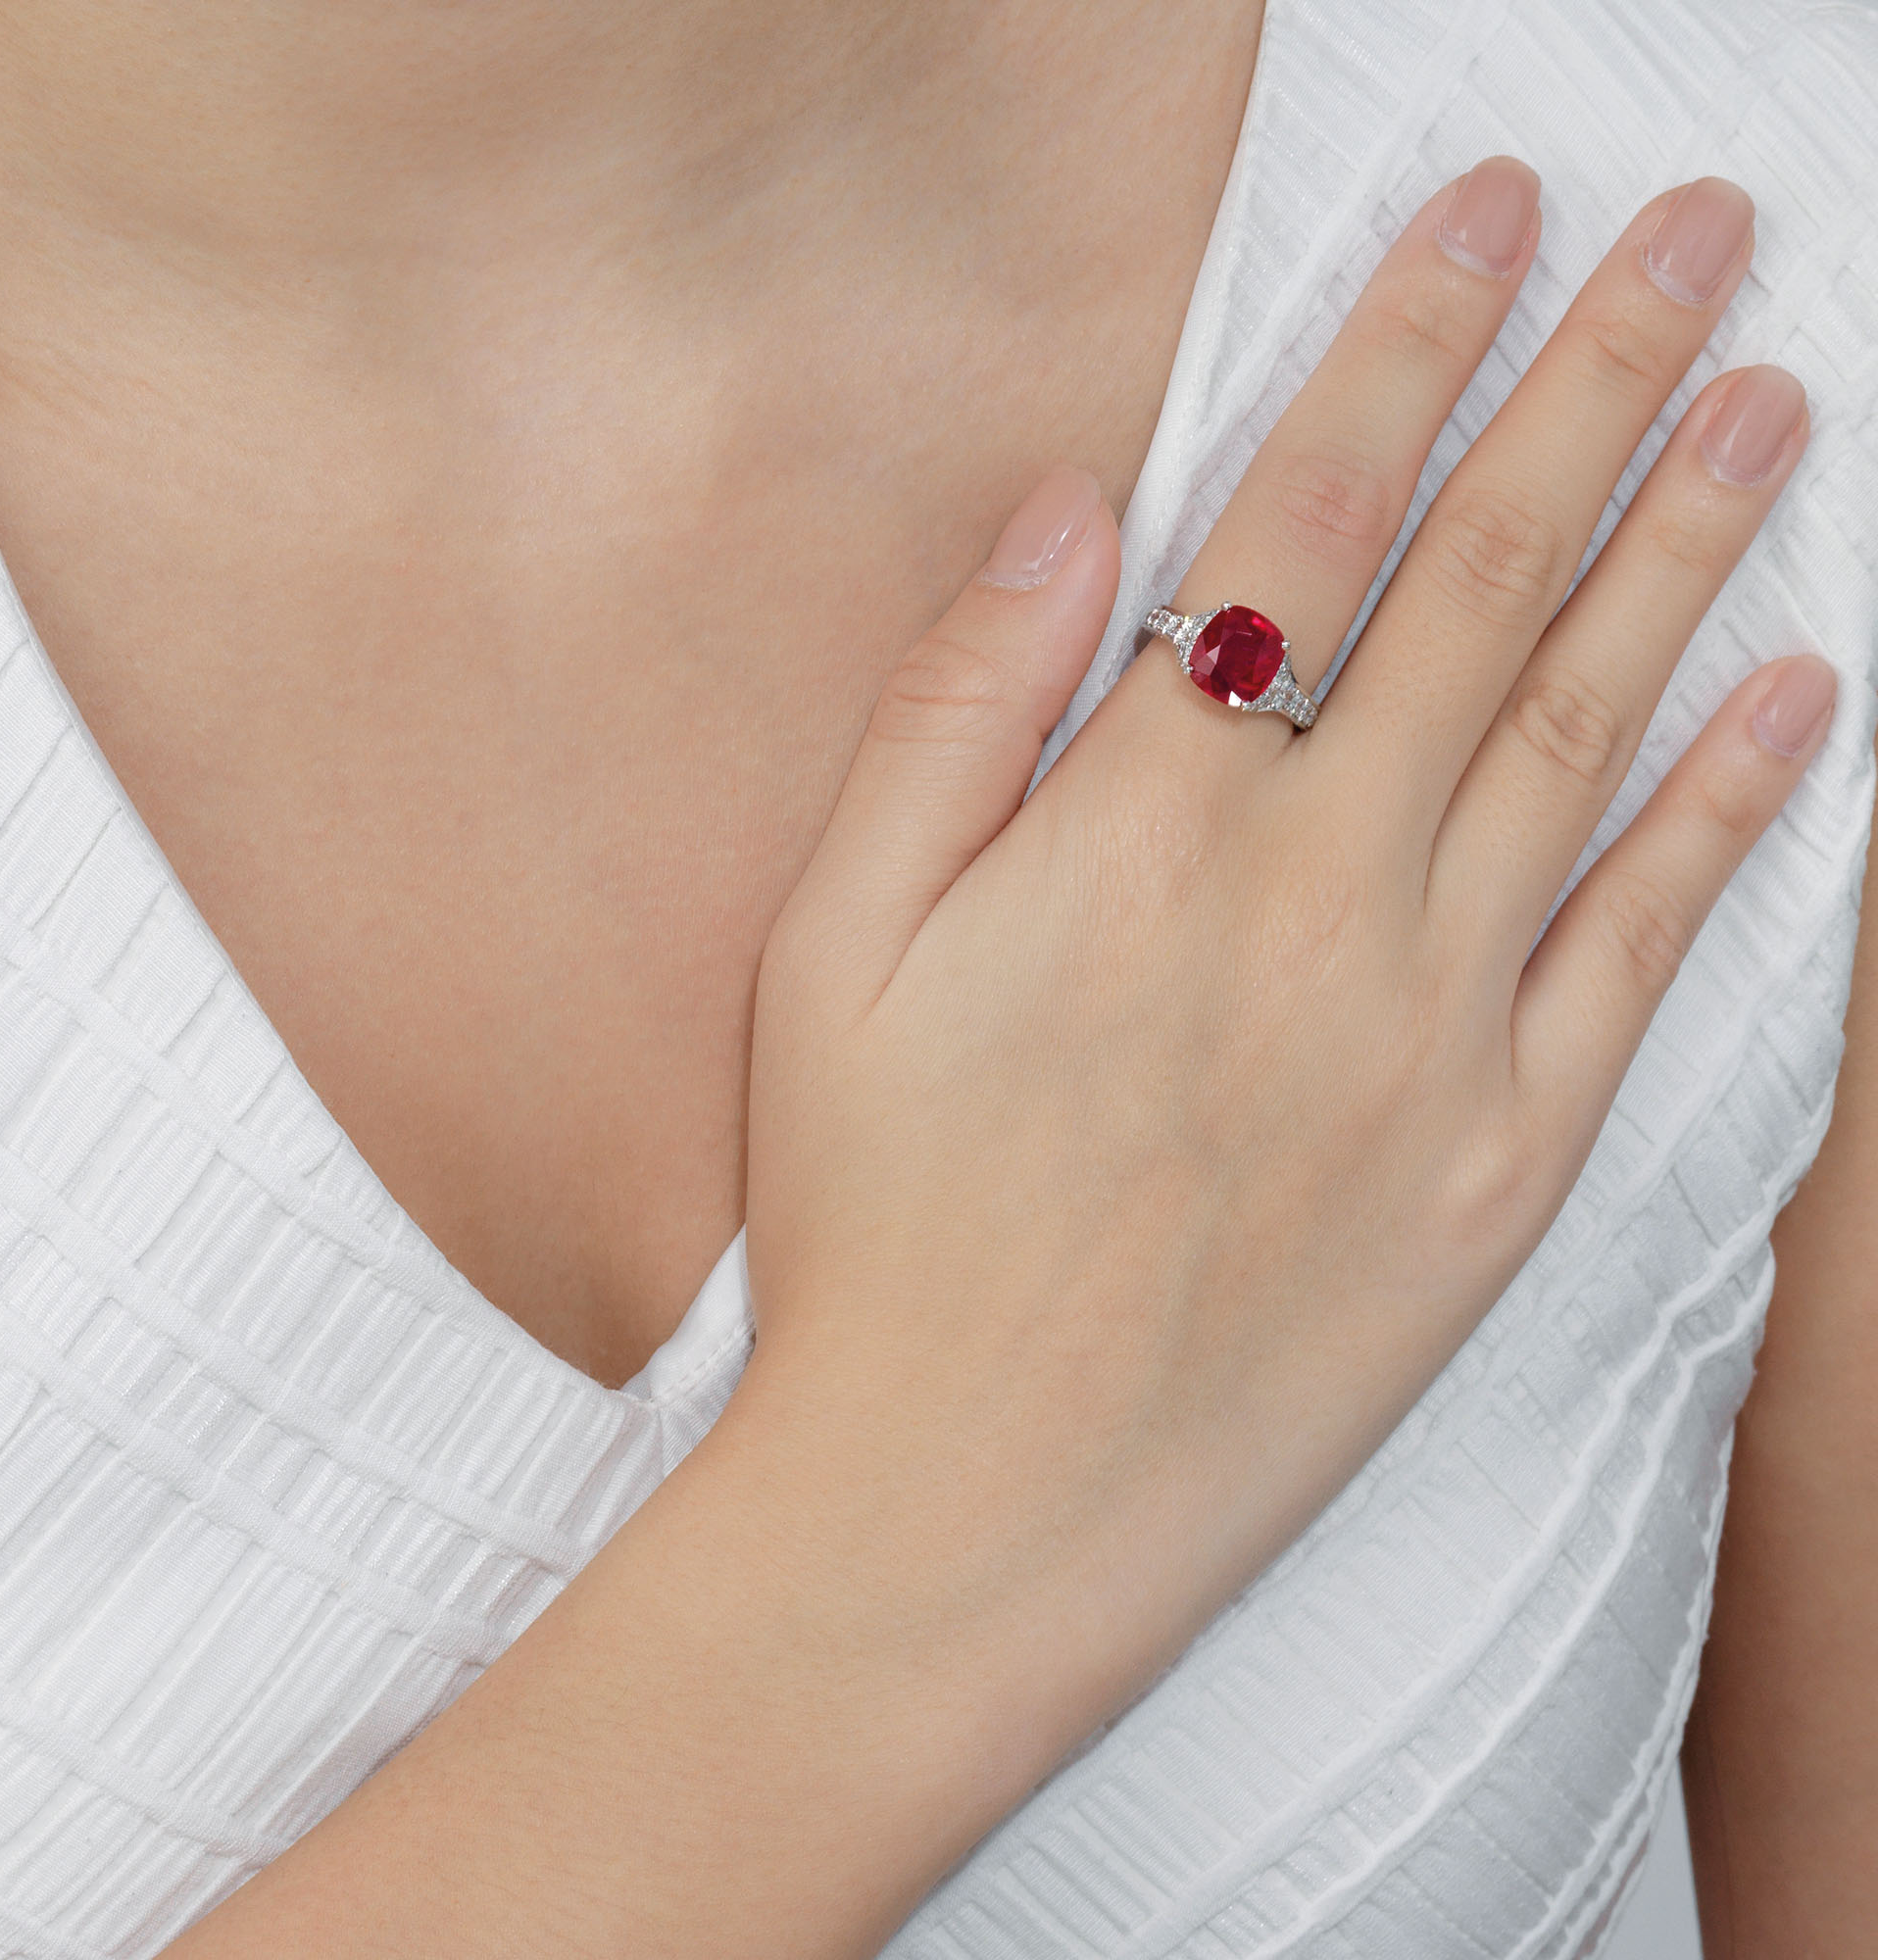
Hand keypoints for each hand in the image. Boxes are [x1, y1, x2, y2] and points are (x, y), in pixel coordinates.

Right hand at [736, 161, 1826, 1777]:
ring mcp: (1433, 1027)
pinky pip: (1642, 947)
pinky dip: (1731, 811)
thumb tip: (1060, 509)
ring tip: (1776, 403)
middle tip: (1702, 240)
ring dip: (1690, 546)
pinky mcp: (1503, 1163)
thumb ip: (952, 711)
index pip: (1308, 511)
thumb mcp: (830, 950)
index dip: (1408, 337)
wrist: (969, 1510)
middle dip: (1600, 380)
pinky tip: (1801, 698)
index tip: (1495, 211)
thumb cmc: (875, 1227)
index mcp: (1144, 820)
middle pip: (1487, 581)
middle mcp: (1316, 892)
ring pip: (1589, 729)